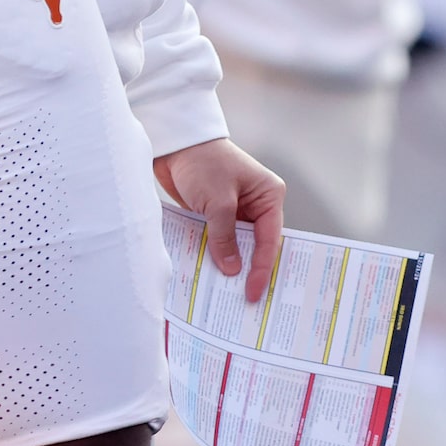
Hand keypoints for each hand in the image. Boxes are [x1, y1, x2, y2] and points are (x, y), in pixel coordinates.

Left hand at [155, 137, 285, 301]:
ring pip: (237, 245)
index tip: (252, 292)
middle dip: (249, 271)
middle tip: (244, 301)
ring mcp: (237, 210)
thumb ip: (224, 237)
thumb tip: (232, 269)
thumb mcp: (217, 201)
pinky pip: (220, 241)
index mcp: (268, 196)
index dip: (261, 268)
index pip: (269, 239)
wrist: (175, 145)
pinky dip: (214, 255)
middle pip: (256, 245)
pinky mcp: (217, 214)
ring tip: (224, 294)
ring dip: (230, 266)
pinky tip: (208, 274)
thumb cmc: (203, 162)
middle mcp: (257, 205)